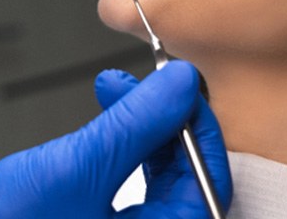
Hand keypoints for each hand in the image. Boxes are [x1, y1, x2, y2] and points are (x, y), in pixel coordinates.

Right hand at [0, 61, 230, 217]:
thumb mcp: (78, 169)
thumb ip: (136, 124)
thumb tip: (182, 83)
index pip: (207, 180)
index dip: (197, 124)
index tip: (178, 82)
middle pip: (185, 168)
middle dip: (164, 115)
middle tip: (145, 80)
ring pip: (160, 162)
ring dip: (141, 117)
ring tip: (116, 85)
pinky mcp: (110, 215)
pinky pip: (134, 165)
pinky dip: (123, 132)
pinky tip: (110, 105)